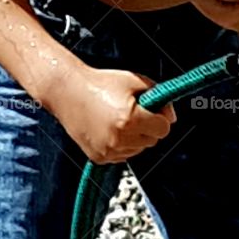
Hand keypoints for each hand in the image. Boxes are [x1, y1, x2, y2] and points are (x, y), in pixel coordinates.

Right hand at [46, 64, 176, 163]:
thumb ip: (159, 96)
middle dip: (148, 127)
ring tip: (118, 119)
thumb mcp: (134, 81)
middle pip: (152, 140)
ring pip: (138, 149)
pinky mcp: (99, 157)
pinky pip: (123, 155)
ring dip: (135, 137)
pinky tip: (109, 129)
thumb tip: (172, 118)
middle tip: (133, 112)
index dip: (160, 117)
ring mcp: (108, 150)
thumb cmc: (101, 83)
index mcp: (130, 119)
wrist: (67, 91)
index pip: (164, 129)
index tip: (153, 109)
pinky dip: (122, 144)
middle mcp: (119, 138)